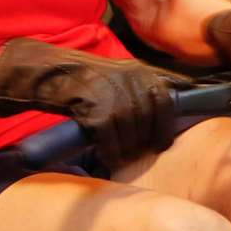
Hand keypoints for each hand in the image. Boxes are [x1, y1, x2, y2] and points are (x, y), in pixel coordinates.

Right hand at [0, 37, 182, 169]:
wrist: (49, 72)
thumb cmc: (85, 78)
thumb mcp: (121, 73)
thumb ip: (145, 84)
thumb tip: (181, 91)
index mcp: (140, 71)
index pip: (165, 101)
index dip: (165, 126)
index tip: (164, 143)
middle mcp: (131, 80)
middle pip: (149, 119)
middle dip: (148, 139)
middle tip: (143, 153)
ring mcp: (114, 94)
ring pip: (131, 131)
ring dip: (129, 149)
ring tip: (125, 157)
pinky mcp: (96, 109)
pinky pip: (111, 139)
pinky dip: (112, 152)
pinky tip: (110, 159)